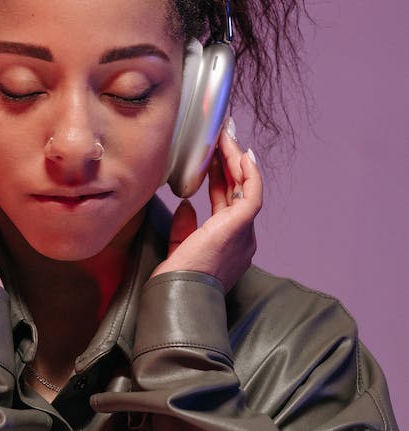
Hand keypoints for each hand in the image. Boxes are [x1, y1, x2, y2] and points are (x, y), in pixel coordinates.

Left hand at [150, 123, 261, 292]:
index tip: (212, 155)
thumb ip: (185, 227)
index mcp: (229, 243)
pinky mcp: (242, 225)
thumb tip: (187, 204)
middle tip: (223, 135)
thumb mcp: (181, 248)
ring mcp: (245, 231)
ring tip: (226, 135)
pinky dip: (248, 171)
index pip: (227, 201)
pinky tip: (241, 152)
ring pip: (246, 186)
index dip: (221, 177)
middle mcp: (243, 236)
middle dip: (231, 160)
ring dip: (236, 158)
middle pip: (239, 189)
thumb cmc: (178, 280)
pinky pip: (251, 191)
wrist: (181, 295)